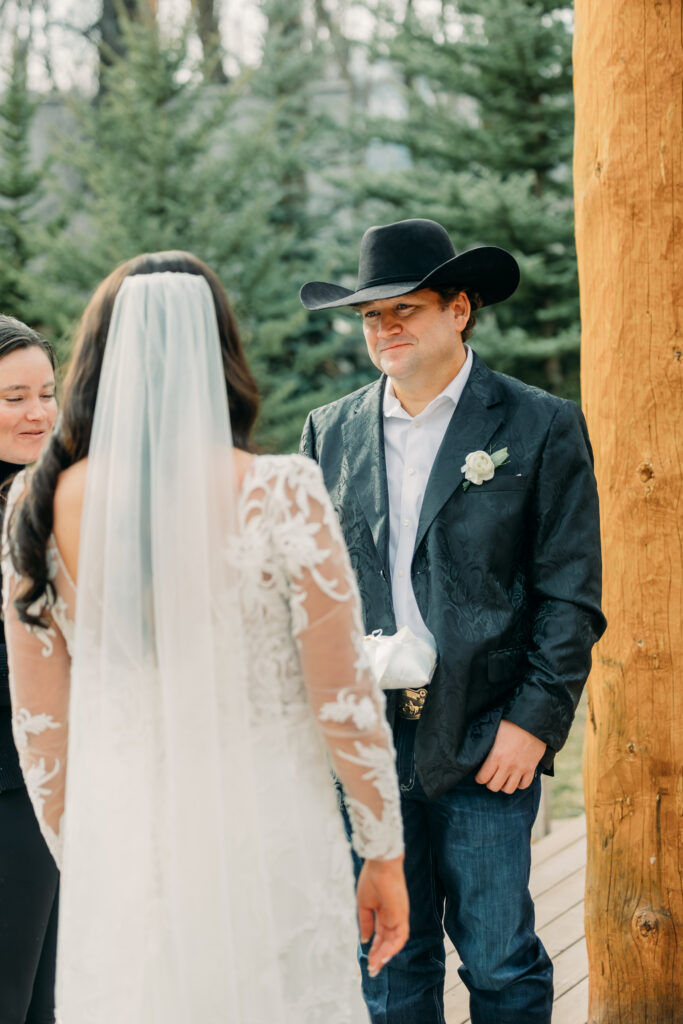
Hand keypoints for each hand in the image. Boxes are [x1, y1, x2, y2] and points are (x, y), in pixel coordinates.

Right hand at [356, 854, 408, 977]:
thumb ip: (366, 923)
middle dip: (379, 957)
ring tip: (375, 966)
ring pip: (394, 942)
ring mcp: (398, 917)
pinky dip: (393, 948)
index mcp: (383, 913)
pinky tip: (384, 956)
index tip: (367, 962)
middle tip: (371, 970)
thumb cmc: (371, 880)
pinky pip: (401, 936)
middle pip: (387, 942)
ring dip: (385, 955)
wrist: (380, 865)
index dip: (374, 949)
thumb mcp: (364, 904)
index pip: (380, 936)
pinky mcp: (402, 916)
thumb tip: (365, 940)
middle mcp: (392, 917)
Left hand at [475, 719, 545, 793]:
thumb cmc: (511, 723)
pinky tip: (516, 777)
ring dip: (504, 785)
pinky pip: (524, 785)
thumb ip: (486, 743)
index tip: (480, 776)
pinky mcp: (531, 769)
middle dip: (490, 783)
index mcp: (496, 756)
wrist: (532, 721)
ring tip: (503, 778)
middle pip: (494, 786)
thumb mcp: (494, 731)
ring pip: (509, 789)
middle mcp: (507, 765)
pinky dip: (519, 784)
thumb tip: (475, 748)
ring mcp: (520, 768)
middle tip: (491, 777)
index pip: (483, 778)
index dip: (479, 778)